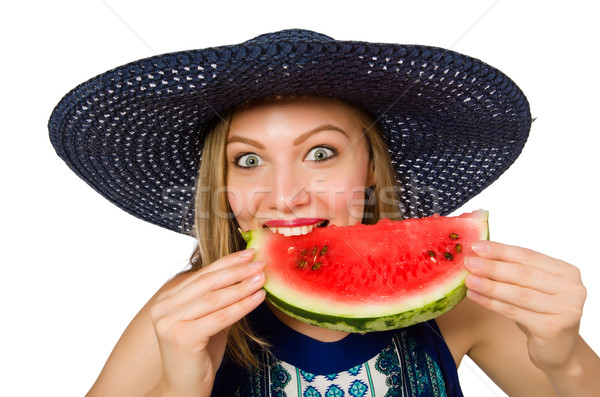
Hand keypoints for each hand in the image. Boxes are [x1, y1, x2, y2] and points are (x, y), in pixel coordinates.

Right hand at [148, 249, 265, 395]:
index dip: (226, 262)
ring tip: (261, 278)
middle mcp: (163, 308)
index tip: (248, 253)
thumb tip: (246, 275)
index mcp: (168, 299)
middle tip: (259, 262)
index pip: (202, 275)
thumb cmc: (199, 355)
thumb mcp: (209, 320)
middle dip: (236, 270)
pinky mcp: (181, 337)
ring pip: (213, 298)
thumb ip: (219, 300)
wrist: (184, 388)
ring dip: (241, 286)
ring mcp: (169, 322)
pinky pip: (218, 317)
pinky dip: (241, 306)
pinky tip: (258, 298)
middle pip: (207, 283)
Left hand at [464, 241, 586, 373]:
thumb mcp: (531, 287)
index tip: (476, 246)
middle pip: (524, 274)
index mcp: (567, 272)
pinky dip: (492, 303)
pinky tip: (474, 296)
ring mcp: (566, 310)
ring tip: (468, 280)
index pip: (529, 256)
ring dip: (490, 286)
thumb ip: (513, 269)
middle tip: (468, 262)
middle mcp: (572, 289)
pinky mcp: (554, 329)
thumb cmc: (540, 312)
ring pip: (518, 294)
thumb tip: (478, 251)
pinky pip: (515, 313)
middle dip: (493, 267)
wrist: (557, 350)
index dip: (501, 250)